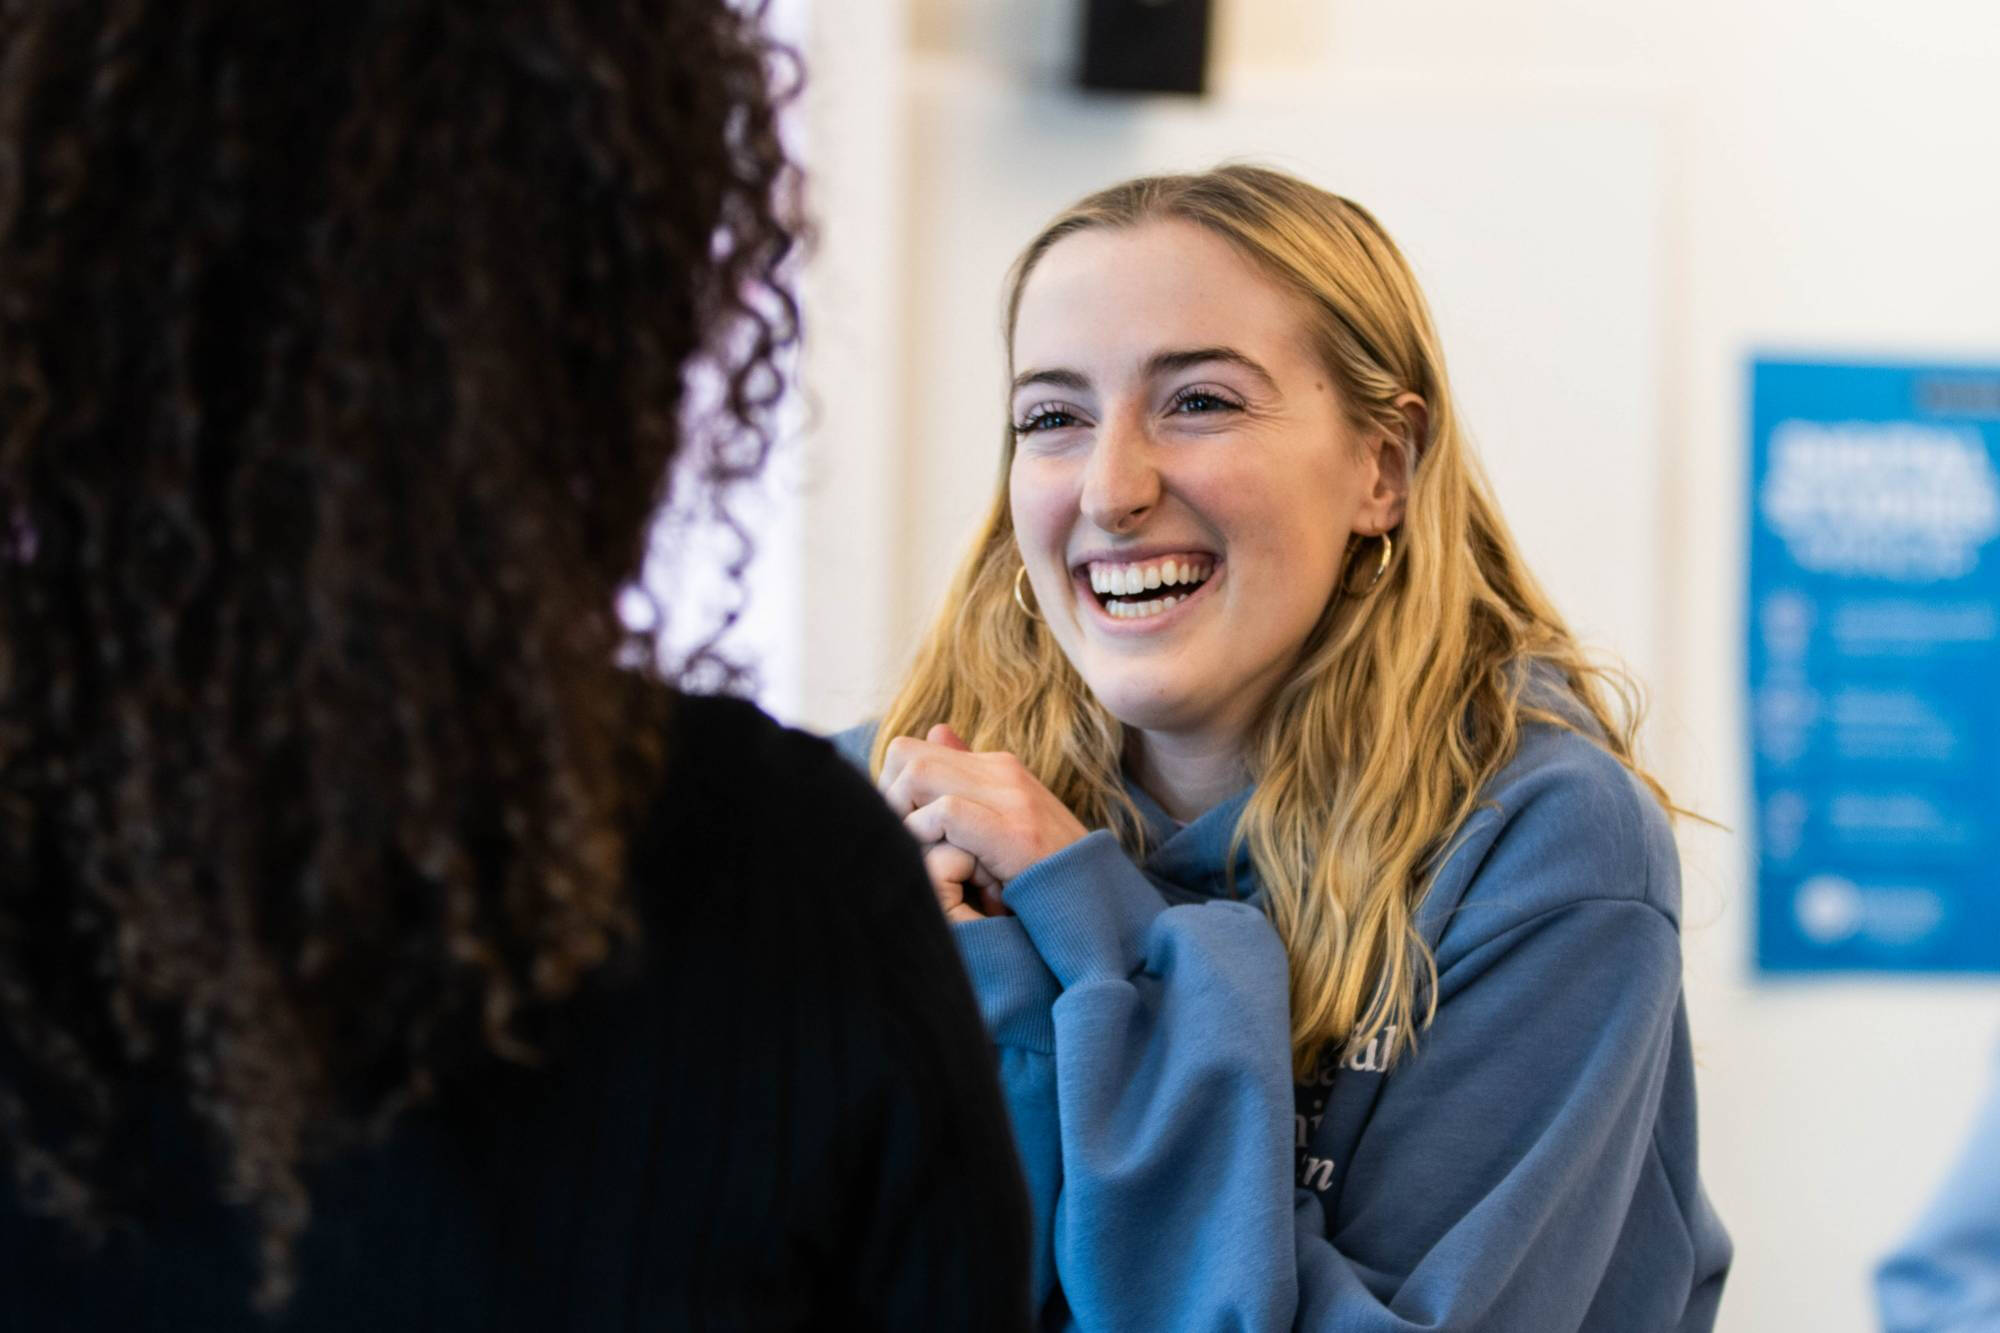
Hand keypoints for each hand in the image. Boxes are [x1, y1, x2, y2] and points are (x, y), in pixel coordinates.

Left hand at [880, 724, 1088, 921]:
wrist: (1099, 904)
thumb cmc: (1045, 873)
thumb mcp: (1005, 823)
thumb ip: (967, 779)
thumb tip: (936, 731)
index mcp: (997, 767)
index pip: (911, 752)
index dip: (889, 791)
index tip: (897, 833)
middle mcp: (1003, 771)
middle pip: (905, 756)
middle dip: (887, 800)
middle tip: (898, 843)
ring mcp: (1012, 798)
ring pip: (918, 774)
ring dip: (902, 816)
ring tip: (915, 854)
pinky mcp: (1016, 832)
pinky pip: (946, 811)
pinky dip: (926, 834)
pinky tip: (935, 862)